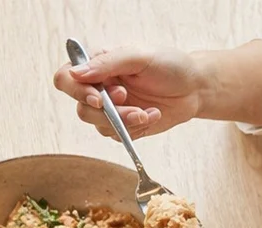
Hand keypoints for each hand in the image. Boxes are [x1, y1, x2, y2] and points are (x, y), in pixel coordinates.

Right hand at [54, 46, 207, 138]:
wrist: (195, 88)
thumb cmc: (170, 65)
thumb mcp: (140, 56)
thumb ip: (107, 63)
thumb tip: (75, 73)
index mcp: (98, 65)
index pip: (66, 78)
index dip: (76, 91)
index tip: (99, 98)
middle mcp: (99, 87)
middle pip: (81, 109)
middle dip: (109, 112)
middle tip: (130, 103)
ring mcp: (109, 109)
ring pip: (98, 126)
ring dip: (126, 122)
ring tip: (148, 111)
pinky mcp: (122, 126)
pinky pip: (116, 136)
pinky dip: (136, 129)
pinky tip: (153, 115)